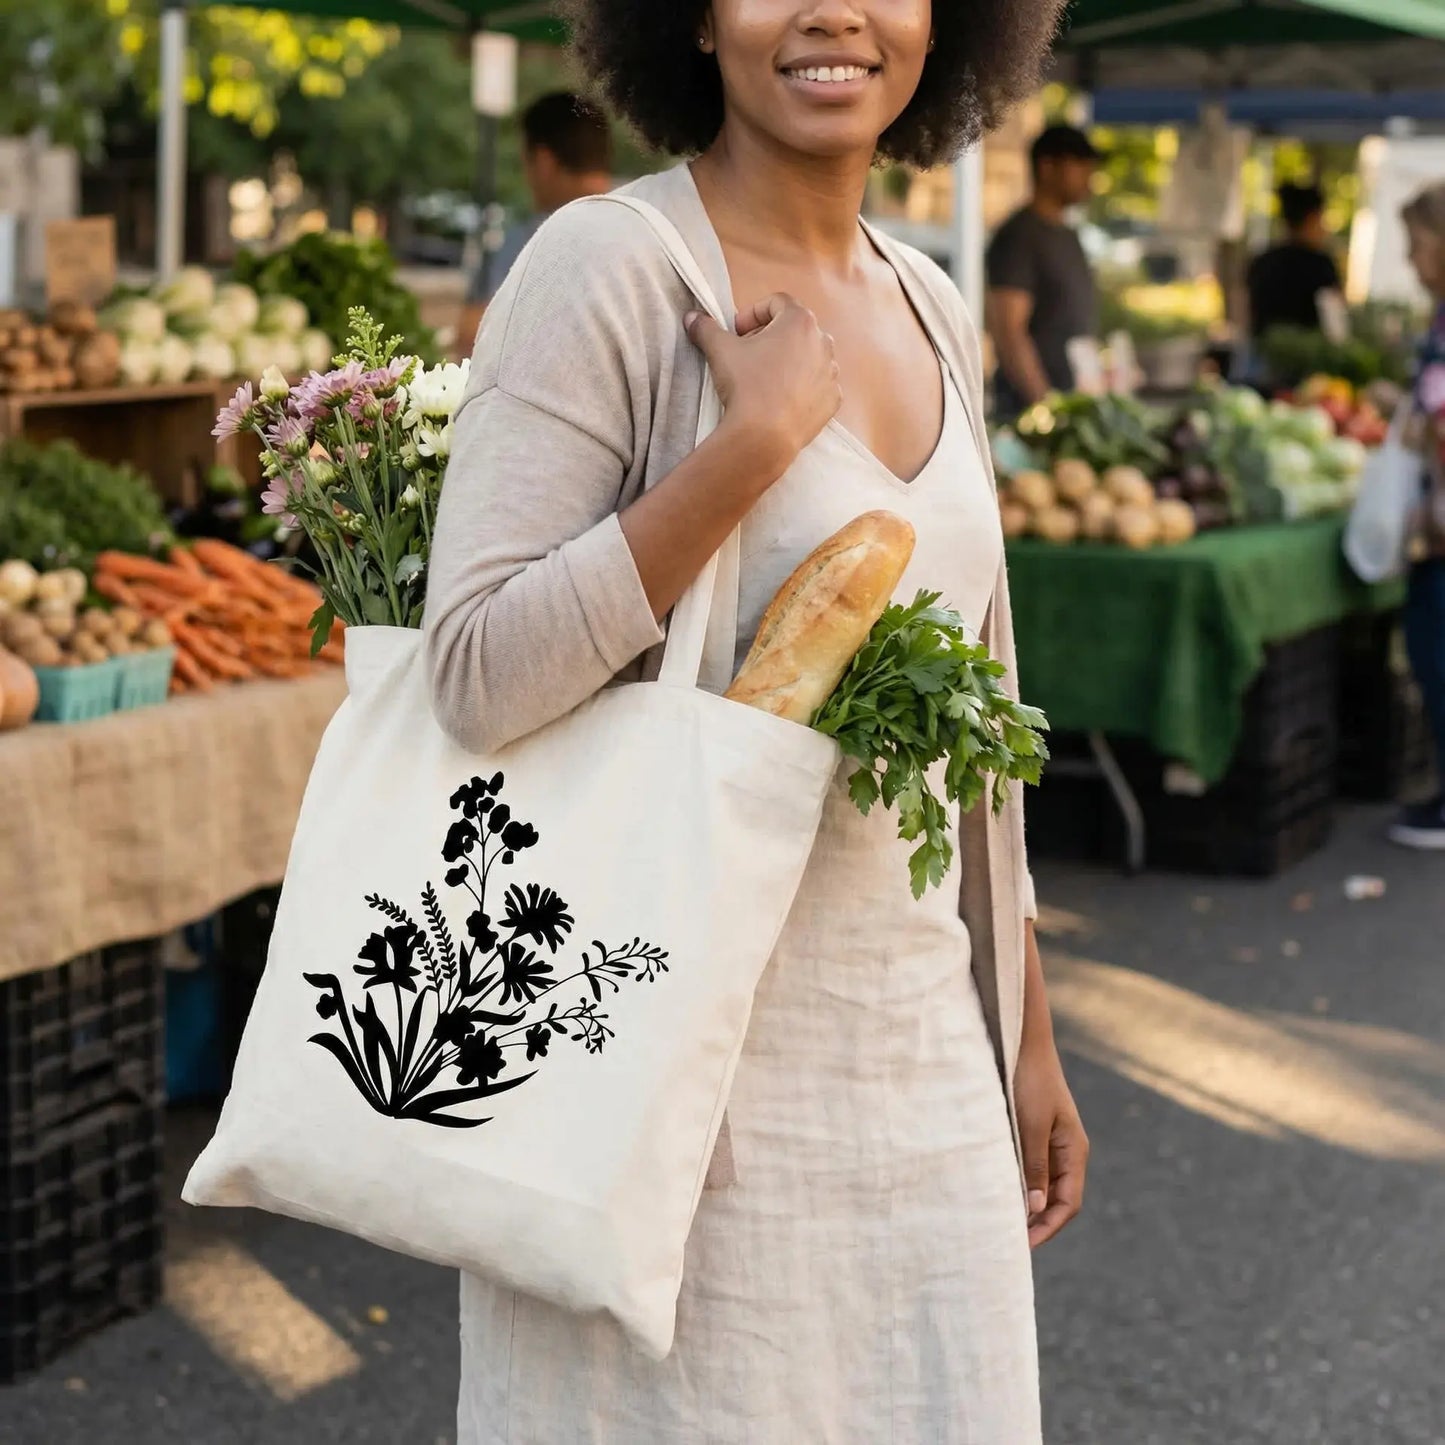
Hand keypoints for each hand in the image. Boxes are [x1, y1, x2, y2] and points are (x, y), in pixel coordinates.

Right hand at [686, 295, 840, 481]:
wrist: (764, 436)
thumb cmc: (746, 386)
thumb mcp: (720, 351)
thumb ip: (706, 328)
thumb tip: (692, 318)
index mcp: (799, 321)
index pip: (777, 302)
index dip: (753, 313)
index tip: (738, 332)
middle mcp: (822, 342)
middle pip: (794, 328)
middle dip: (770, 336)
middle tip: (749, 354)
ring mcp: (831, 372)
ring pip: (808, 356)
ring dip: (788, 360)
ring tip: (765, 378)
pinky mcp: (833, 399)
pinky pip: (817, 384)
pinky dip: (802, 385)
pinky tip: (781, 398)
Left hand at [1014, 1035, 1087, 1248]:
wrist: (1023, 1042)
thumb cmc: (1029, 1080)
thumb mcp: (1030, 1124)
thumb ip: (1033, 1165)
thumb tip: (1034, 1207)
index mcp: (1074, 1151)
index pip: (1068, 1203)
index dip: (1047, 1227)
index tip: (1023, 1245)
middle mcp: (1067, 1150)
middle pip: (1057, 1200)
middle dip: (1037, 1223)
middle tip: (1008, 1242)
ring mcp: (1052, 1141)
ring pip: (1043, 1185)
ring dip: (1027, 1205)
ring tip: (1001, 1223)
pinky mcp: (1034, 1131)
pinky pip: (1031, 1167)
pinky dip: (1019, 1184)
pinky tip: (999, 1191)